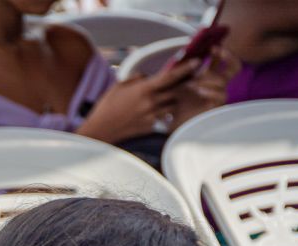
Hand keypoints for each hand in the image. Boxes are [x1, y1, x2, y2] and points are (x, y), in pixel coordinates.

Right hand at [78, 58, 199, 142]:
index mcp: (143, 89)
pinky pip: (163, 117)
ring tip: (167, 97)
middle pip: (176, 91)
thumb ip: (137, 78)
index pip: (170, 77)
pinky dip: (162, 113)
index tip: (196, 62)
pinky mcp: (151, 127)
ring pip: (172, 105)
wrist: (100, 130)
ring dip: (172, 100)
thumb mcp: (119, 85)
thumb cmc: (107, 106)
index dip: (185, 69)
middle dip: (183, 85)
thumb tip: (148, 75)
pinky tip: (154, 111)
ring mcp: (152, 116)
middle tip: (189, 79)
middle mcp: (151, 102)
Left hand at [169, 47, 239, 129]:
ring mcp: (217, 94)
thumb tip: (191, 50)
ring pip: (223, 81)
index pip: (222, 60)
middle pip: (236, 67)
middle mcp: (215, 83)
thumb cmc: (171, 98)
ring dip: (207, 79)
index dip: (222, 51)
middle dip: (229, 58)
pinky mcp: (217, 106)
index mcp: (208, 75)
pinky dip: (210, 91)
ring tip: (191, 84)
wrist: (168, 118)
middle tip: (217, 52)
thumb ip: (184, 66)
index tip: (213, 46)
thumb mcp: (176, 79)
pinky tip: (199, 91)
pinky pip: (222, 95)